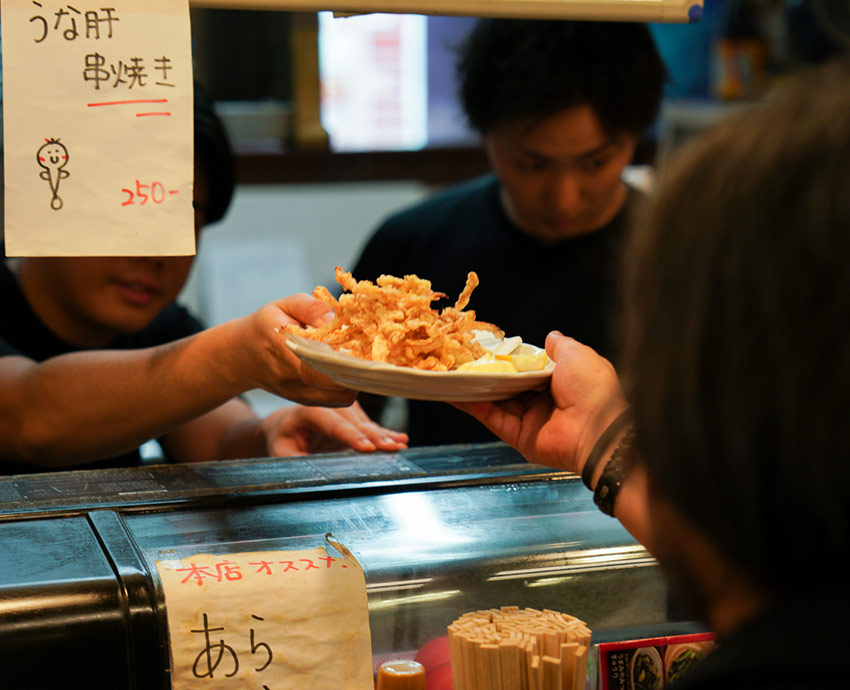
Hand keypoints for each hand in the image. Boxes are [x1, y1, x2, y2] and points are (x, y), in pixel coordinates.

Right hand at [235, 293, 357, 406]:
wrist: (240, 355)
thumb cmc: (266, 325)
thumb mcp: (283, 305)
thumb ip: (310, 308)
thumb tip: (334, 318)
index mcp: (281, 351)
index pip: (314, 368)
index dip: (343, 365)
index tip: (364, 353)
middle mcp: (289, 380)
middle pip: (334, 388)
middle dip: (358, 373)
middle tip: (373, 355)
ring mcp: (298, 395)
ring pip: (340, 398)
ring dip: (356, 382)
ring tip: (363, 362)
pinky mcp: (305, 402)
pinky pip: (336, 401)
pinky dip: (349, 387)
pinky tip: (352, 370)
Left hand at [261, 401, 408, 456]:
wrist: (285, 423)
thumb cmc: (283, 438)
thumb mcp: (281, 452)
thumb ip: (297, 461)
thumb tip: (316, 473)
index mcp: (309, 411)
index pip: (334, 424)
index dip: (352, 436)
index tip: (368, 448)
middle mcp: (329, 404)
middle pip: (355, 421)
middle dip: (375, 435)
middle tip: (392, 448)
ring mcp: (344, 407)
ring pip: (366, 422)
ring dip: (384, 434)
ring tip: (400, 445)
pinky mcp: (353, 415)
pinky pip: (370, 424)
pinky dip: (385, 432)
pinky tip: (401, 439)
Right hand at [454, 332, 627, 473]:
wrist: (598, 429)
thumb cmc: (594, 390)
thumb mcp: (578, 356)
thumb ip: (560, 346)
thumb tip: (551, 336)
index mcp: (559, 382)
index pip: (527, 368)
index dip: (507, 359)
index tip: (487, 348)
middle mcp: (543, 402)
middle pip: (508, 385)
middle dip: (487, 373)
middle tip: (462, 359)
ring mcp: (530, 420)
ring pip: (495, 402)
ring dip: (474, 389)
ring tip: (451, 374)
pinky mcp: (519, 437)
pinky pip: (492, 419)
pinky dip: (474, 407)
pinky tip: (456, 393)